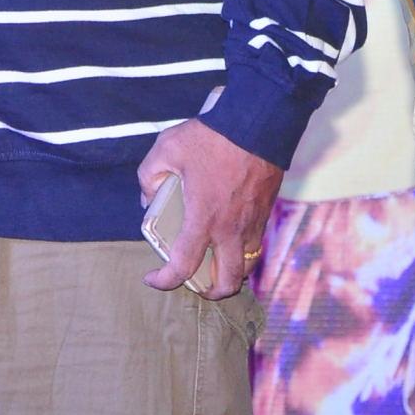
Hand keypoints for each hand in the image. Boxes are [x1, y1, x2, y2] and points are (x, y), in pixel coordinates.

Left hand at [137, 117, 280, 298]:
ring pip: (245, 266)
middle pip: (226, 282)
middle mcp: (231, 229)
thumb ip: (149, 175)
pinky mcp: (266, 211)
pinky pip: (256, 244)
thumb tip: (148, 198)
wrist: (259, 122)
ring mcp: (252, 223)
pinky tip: (231, 237)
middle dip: (210, 292)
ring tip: (215, 264)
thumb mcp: (167, 148)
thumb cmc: (213, 136)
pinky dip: (243, 252)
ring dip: (230, 273)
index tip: (152, 278)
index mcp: (204, 218)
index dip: (164, 280)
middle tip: (196, 283)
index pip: (183, 266)